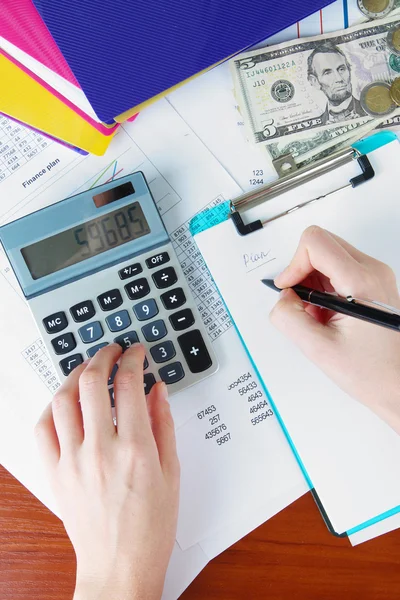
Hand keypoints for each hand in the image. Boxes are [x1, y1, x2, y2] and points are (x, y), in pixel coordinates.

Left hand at [35, 343, 179, 599]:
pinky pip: (43, 429)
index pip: (128, 384)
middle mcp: (100, 450)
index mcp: (135, 448)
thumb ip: (163, 424)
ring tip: (89, 369)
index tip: (136, 352)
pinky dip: (52, 408)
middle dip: (103, 356)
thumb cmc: (150, 526)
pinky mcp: (55, 473)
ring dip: (76, 375)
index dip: (133, 359)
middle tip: (113, 350)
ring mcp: (72, 461)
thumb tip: (157, 390)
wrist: (119, 566)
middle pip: (92, 382)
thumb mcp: (170, 472)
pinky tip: (65, 402)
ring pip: (63, 400)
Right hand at [270, 226, 399, 433]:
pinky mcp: (372, 282)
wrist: (398, 386)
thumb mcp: (318, 349)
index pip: (315, 243)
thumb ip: (289, 318)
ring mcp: (374, 275)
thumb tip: (281, 298)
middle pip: (321, 244)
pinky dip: (322, 286)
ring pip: (327, 255)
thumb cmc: (372, 372)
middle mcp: (372, 271)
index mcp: (362, 282)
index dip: (293, 264)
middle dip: (301, 271)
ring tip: (316, 313)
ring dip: (311, 281)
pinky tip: (325, 313)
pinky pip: (337, 269)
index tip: (288, 289)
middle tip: (299, 302)